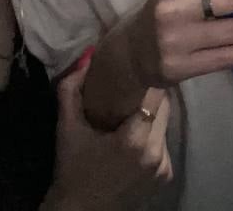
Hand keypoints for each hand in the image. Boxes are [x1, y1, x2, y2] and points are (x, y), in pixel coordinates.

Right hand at [42, 57, 171, 210]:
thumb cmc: (72, 168)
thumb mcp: (66, 128)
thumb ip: (71, 90)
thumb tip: (88, 56)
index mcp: (134, 139)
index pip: (155, 93)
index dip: (145, 81)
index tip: (133, 73)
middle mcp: (156, 152)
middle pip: (164, 106)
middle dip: (149, 95)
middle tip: (130, 90)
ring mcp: (164, 165)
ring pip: (166, 123)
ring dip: (151, 115)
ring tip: (129, 114)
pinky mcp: (167, 175)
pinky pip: (164, 142)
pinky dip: (152, 136)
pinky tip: (132, 139)